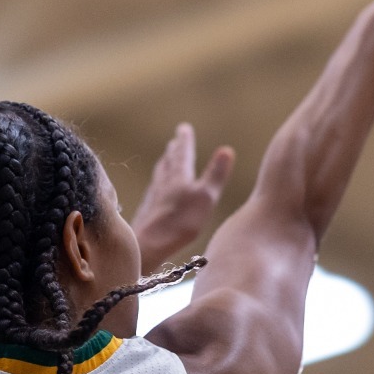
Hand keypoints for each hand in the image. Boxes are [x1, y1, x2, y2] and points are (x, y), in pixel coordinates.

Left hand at [131, 123, 235, 266]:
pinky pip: (153, 193)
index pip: (182, 154)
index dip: (184, 141)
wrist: (148, 245)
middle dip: (173, 151)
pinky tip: (155, 193)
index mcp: (179, 177)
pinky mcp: (146, 213)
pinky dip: (157, 186)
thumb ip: (215, 174)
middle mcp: (163, 184)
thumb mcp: (206, 196)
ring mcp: (153, 199)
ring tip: (165, 161)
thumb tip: (227, 149)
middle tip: (174, 142)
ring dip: (164, 166)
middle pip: (168, 163)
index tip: (183, 128)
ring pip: (159, 177)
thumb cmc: (180, 222)